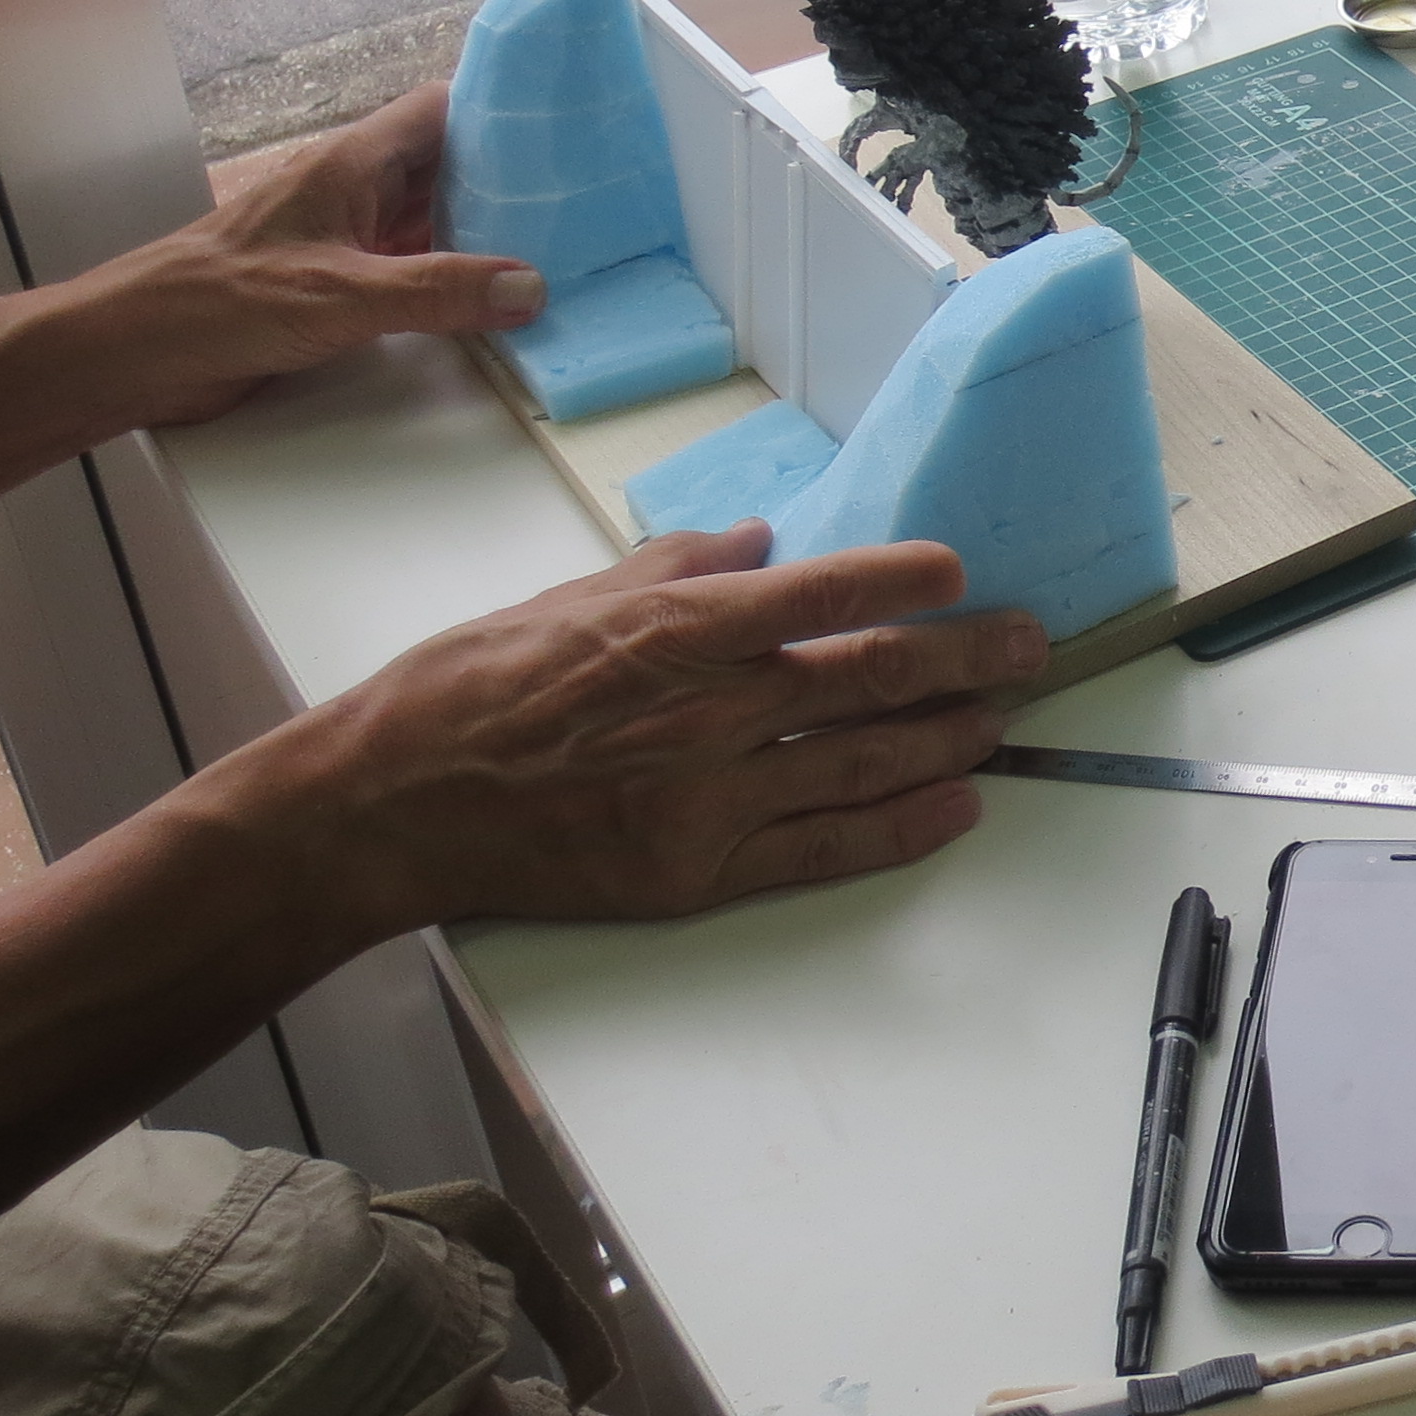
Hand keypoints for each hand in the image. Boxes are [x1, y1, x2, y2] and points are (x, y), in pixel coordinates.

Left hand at [55, 86, 544, 432]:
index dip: (499, 107)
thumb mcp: (340, 294)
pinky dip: (450, 281)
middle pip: (445, 166)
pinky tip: (490, 303)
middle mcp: (349, 192)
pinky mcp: (331, 287)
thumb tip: (528, 285)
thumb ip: (437, 291)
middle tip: (583, 195)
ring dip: (483, 234)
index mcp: (348, 164)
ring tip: (558, 247)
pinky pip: (407, 271)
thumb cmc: (215, 301)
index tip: (563, 121)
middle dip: (508, 178)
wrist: (132, 353)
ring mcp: (341, 240)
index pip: (438, 110)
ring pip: (429, 221)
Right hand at [188, 526, 1046, 935]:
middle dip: (964, 659)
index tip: (957, 569)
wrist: (387, 808)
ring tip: (1004, 718)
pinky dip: (900, 829)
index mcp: (672, 629)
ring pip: (863, 764)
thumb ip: (672, 568)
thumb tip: (755, 541)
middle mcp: (706, 712)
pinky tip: (953, 808)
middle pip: (868, 679)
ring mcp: (706, 800)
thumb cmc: (462, 691)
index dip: (904, 580)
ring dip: (948, 740)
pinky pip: (824, 851)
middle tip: (1028, 643)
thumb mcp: (563, 598)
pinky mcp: (696, 874)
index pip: (820, 593)